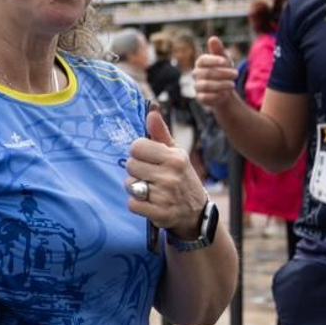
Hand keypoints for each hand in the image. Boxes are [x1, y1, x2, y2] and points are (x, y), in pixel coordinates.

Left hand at [125, 111, 209, 234]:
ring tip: (150, 189)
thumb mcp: (175, 153)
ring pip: (129, 184)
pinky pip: (132, 204)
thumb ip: (160, 133)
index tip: (147, 158)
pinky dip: (137, 204)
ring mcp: (165, 196)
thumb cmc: (181, 177)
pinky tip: (149, 202)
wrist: (195, 211)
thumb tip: (151, 110)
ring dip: (135, 187)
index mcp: (174, 157)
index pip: (136, 146)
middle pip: (130, 165)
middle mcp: (171, 176)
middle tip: (150, 175)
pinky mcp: (160, 214)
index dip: (138, 152)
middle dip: (136, 170)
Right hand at [192, 36, 239, 110]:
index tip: (226, 62)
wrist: (224, 89)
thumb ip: (218, 49)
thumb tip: (213, 38)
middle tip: (236, 74)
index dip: (214, 61)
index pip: (203, 60)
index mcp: (201, 63)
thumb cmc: (223, 70)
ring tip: (233, 85)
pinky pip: (205, 98)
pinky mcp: (200, 98)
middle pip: (206, 73)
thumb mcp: (224, 59)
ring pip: (205, 86)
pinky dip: (216, 96)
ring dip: (221, 85)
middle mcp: (196, 74)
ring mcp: (197, 86)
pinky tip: (226, 94)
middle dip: (222, 73)